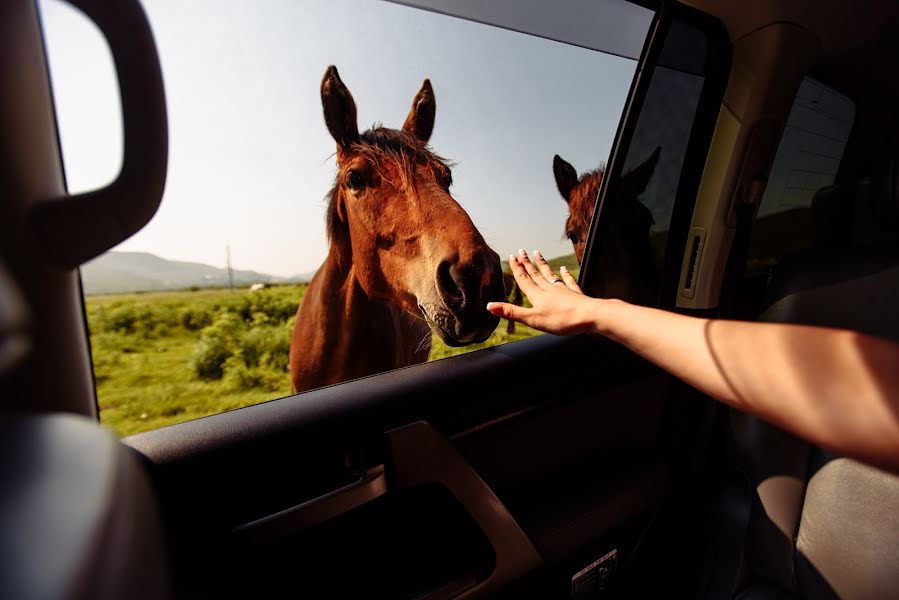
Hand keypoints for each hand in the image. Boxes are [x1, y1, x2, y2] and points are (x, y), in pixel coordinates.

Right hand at [486, 249, 600, 335]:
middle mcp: (549, 289)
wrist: (590, 317)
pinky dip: (565, 274)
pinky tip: (564, 269)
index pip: (524, 279)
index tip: (512, 256)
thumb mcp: (533, 319)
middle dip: (527, 263)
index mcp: (537, 296)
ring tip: (538, 253)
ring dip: (543, 264)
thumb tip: (488, 306)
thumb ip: (512, 312)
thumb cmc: (561, 320)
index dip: (517, 268)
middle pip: (536, 274)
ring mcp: (563, 290)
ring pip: (550, 274)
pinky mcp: (575, 294)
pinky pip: (568, 281)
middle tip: (522, 250)